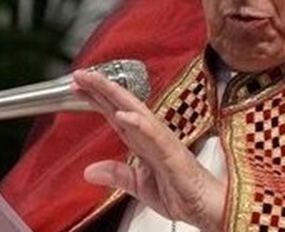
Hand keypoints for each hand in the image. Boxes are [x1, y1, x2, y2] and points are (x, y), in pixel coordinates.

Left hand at [73, 70, 224, 231]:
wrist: (207, 208)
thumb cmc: (181, 193)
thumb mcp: (139, 185)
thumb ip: (116, 175)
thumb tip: (89, 171)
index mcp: (142, 142)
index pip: (116, 114)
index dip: (97, 99)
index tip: (77, 87)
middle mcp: (152, 135)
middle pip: (122, 105)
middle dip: (101, 88)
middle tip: (80, 74)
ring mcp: (163, 141)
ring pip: (137, 112)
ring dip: (116, 96)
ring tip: (97, 83)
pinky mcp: (173, 153)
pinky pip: (154, 135)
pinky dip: (139, 124)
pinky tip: (123, 115)